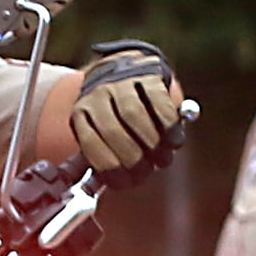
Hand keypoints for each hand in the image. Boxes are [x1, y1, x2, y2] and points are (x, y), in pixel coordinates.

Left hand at [70, 42, 188, 178]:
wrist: (126, 66)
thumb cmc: (112, 112)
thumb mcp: (96, 131)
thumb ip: (93, 159)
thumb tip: (89, 189)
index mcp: (81, 113)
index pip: (91, 145)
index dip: (110, 169)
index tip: (127, 183)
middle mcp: (97, 94)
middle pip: (112, 131)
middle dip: (133, 160)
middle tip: (148, 172)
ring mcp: (121, 81)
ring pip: (134, 116)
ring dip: (152, 145)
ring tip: (162, 160)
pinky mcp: (147, 73)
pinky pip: (159, 102)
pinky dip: (169, 126)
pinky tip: (174, 141)